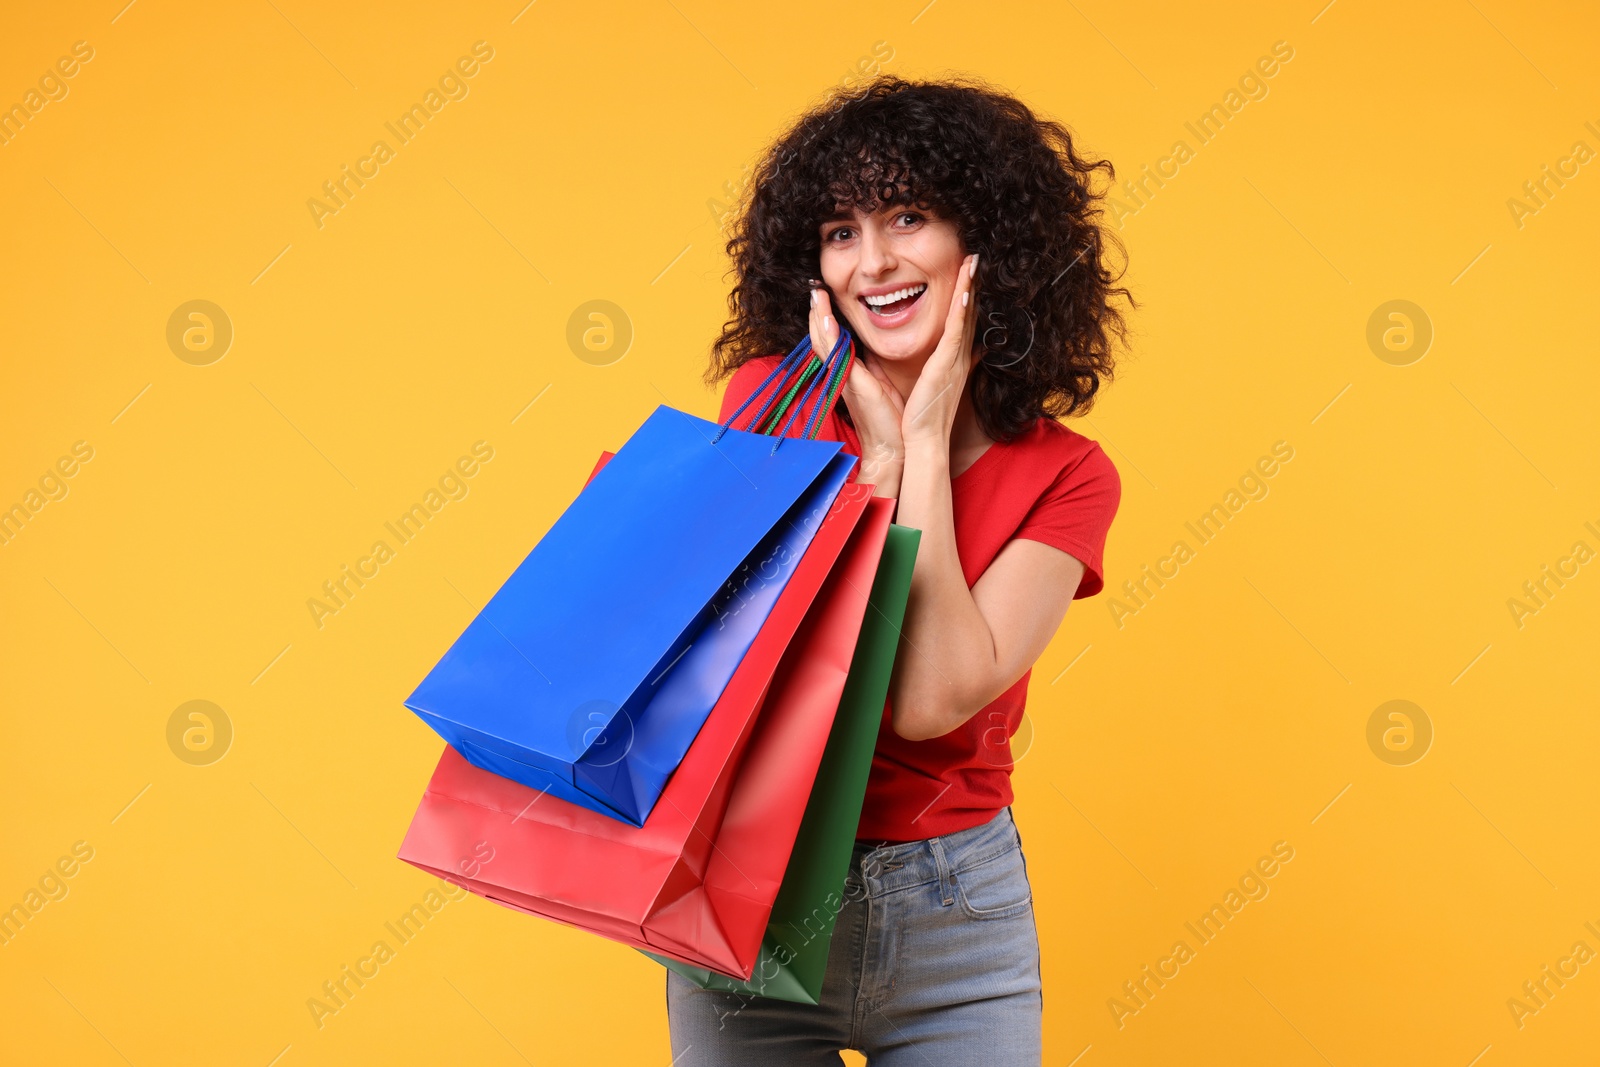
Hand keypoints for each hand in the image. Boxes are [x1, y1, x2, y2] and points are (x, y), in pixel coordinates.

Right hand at [810, 284, 905, 491]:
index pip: (832, 337)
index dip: (826, 316)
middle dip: (817, 311)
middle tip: (814, 286)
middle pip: (822, 336)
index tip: (823, 293)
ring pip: (824, 342)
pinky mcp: (852, 384)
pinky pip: (837, 357)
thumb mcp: (879, 384)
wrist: (894, 447)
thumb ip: (871, 365)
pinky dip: (829, 338)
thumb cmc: (888, 418)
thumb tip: (870, 348)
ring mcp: (844, 378)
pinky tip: (826, 321)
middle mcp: (842, 373)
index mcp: (849, 371)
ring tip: (816, 295)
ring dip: (819, 318)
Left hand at [902, 253, 979, 448]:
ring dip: (970, 288)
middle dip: (973, 284)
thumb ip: (935, 368)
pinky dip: (962, 311)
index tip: (969, 274)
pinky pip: (956, 333)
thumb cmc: (923, 419)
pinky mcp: (946, 366)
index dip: (968, 296)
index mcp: (953, 361)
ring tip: (974, 262)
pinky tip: (965, 291)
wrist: (924, 442)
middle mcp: (959, 358)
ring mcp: (955, 361)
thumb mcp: (931, 387)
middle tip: (976, 258)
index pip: (963, 322)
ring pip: (965, 316)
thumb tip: (933, 356)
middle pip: (969, 313)